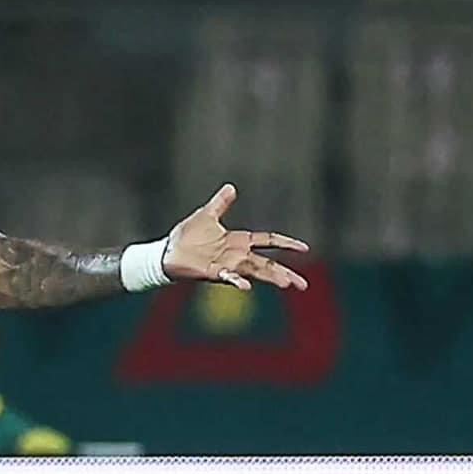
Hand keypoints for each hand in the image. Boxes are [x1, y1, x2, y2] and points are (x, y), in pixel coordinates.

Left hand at [163, 184, 309, 290]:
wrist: (167, 251)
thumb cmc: (186, 236)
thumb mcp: (207, 215)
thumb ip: (221, 203)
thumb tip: (231, 187)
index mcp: (238, 241)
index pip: (268, 241)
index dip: (286, 243)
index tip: (304, 249)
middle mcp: (236, 256)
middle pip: (267, 264)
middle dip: (285, 273)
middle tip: (303, 285)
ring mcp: (227, 265)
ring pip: (255, 272)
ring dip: (271, 278)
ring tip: (288, 284)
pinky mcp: (214, 272)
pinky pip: (228, 277)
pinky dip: (237, 281)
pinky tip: (247, 286)